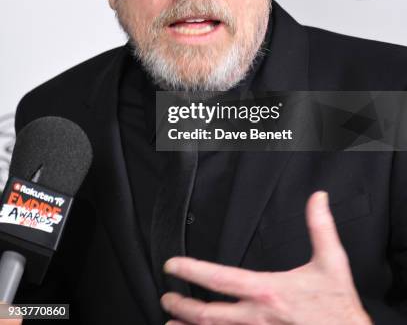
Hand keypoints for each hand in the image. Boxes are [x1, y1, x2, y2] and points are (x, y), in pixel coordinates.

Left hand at [161, 191, 371, 324]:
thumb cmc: (338, 306)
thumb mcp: (331, 262)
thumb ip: (320, 227)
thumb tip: (318, 197)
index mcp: (268, 291)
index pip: (219, 279)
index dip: (191, 270)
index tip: (171, 265)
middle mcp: (257, 317)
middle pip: (208, 314)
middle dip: (181, 306)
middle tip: (166, 297)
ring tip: (170, 322)